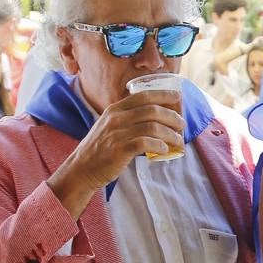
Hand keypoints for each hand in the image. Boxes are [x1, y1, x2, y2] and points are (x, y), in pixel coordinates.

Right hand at [56, 90, 184, 190]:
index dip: (163, 95)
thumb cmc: (100, 147)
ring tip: (178, 140)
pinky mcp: (120, 150)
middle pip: (152, 111)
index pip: (143, 96)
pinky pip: (146, 143)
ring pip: (153, 127)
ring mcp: (117, 133)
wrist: (81, 168)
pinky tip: (164, 149)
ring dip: (170, 134)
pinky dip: (159, 145)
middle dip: (172, 117)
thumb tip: (157, 114)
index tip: (177, 97)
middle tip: (182, 124)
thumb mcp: (110, 125)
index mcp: (115, 109)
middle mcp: (116, 118)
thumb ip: (127, 117)